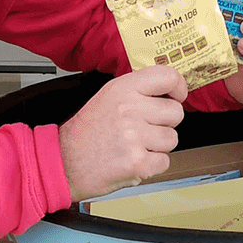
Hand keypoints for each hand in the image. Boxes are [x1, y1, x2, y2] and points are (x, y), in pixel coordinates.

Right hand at [58, 66, 186, 200]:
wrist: (63, 163)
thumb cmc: (86, 133)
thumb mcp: (107, 97)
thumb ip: (137, 90)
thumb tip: (169, 88)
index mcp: (122, 89)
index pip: (168, 76)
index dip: (179, 87)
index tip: (177, 95)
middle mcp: (129, 109)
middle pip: (175, 112)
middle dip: (164, 124)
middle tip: (143, 130)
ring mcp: (134, 136)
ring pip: (172, 138)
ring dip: (158, 146)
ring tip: (134, 146)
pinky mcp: (137, 162)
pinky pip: (164, 162)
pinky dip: (151, 165)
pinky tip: (133, 160)